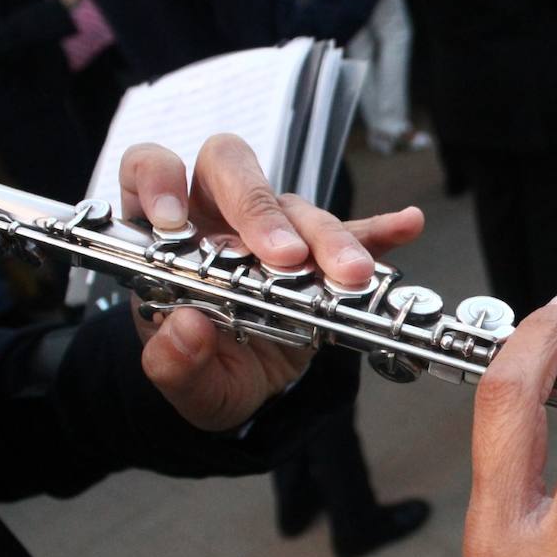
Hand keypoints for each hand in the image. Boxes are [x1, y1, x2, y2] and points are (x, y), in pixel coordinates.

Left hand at [118, 135, 423, 430]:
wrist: (246, 388)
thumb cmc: (206, 371)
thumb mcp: (185, 383)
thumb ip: (172, 363)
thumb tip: (186, 329)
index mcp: (168, 234)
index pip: (151, 171)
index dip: (158, 180)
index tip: (173, 222)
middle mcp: (217, 216)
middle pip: (231, 168)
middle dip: (259, 207)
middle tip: (284, 256)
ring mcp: (273, 228)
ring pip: (296, 206)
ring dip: (326, 237)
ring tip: (351, 275)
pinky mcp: (319, 252)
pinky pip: (355, 229)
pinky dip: (378, 229)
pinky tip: (405, 226)